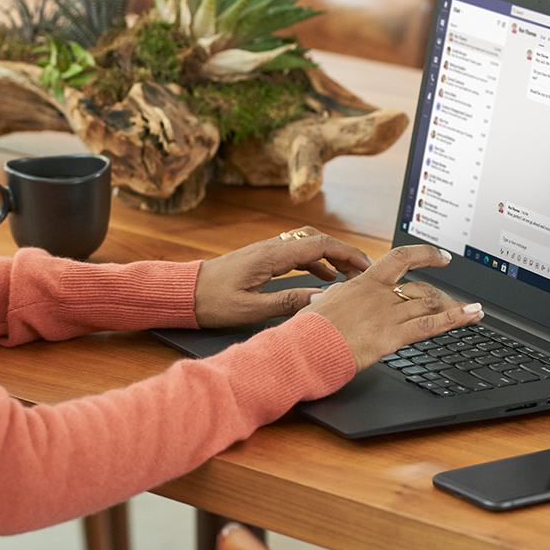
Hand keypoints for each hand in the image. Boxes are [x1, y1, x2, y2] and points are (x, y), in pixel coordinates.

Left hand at [193, 227, 372, 328]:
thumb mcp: (251, 308)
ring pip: (308, 245)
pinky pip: (296, 253)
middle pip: (318, 240)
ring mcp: (266, 251)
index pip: (320, 245)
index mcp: (271, 256)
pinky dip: (315, 262)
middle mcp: (271, 247)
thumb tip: (321, 299)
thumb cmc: (211, 301)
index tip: (367, 266)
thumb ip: (287, 302)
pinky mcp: (261, 258)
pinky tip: (323, 277)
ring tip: (350, 275)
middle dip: (345, 253)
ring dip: (331, 256)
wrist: (183, 292)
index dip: (347, 253)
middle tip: (365, 271)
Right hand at [304, 244, 484, 369]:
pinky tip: (472, 316)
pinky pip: (428, 325)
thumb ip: (338, 297)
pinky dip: (455, 319)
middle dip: (442, 296)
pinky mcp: (389, 337)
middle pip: (421, 288)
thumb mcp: (321, 305)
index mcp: (362, 283)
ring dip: (456, 307)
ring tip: (475, 311)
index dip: (425, 254)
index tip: (440, 255)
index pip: (400, 258)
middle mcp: (378, 294)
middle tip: (455, 302)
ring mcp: (385, 314)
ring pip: (429, 304)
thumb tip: (338, 294)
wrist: (299, 350)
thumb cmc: (305, 333)